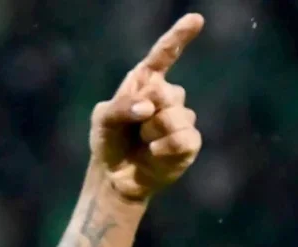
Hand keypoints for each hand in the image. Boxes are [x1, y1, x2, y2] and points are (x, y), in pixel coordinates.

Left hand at [90, 13, 204, 200]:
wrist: (115, 176)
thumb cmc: (109, 141)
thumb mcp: (102, 120)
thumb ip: (119, 108)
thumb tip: (148, 107)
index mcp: (145, 83)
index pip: (163, 56)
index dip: (178, 38)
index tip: (195, 19)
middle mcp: (168, 96)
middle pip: (166, 92)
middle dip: (144, 112)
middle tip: (133, 128)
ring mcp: (182, 119)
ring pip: (174, 117)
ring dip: (151, 133)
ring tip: (142, 142)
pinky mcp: (189, 142)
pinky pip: (181, 139)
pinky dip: (163, 148)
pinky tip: (153, 154)